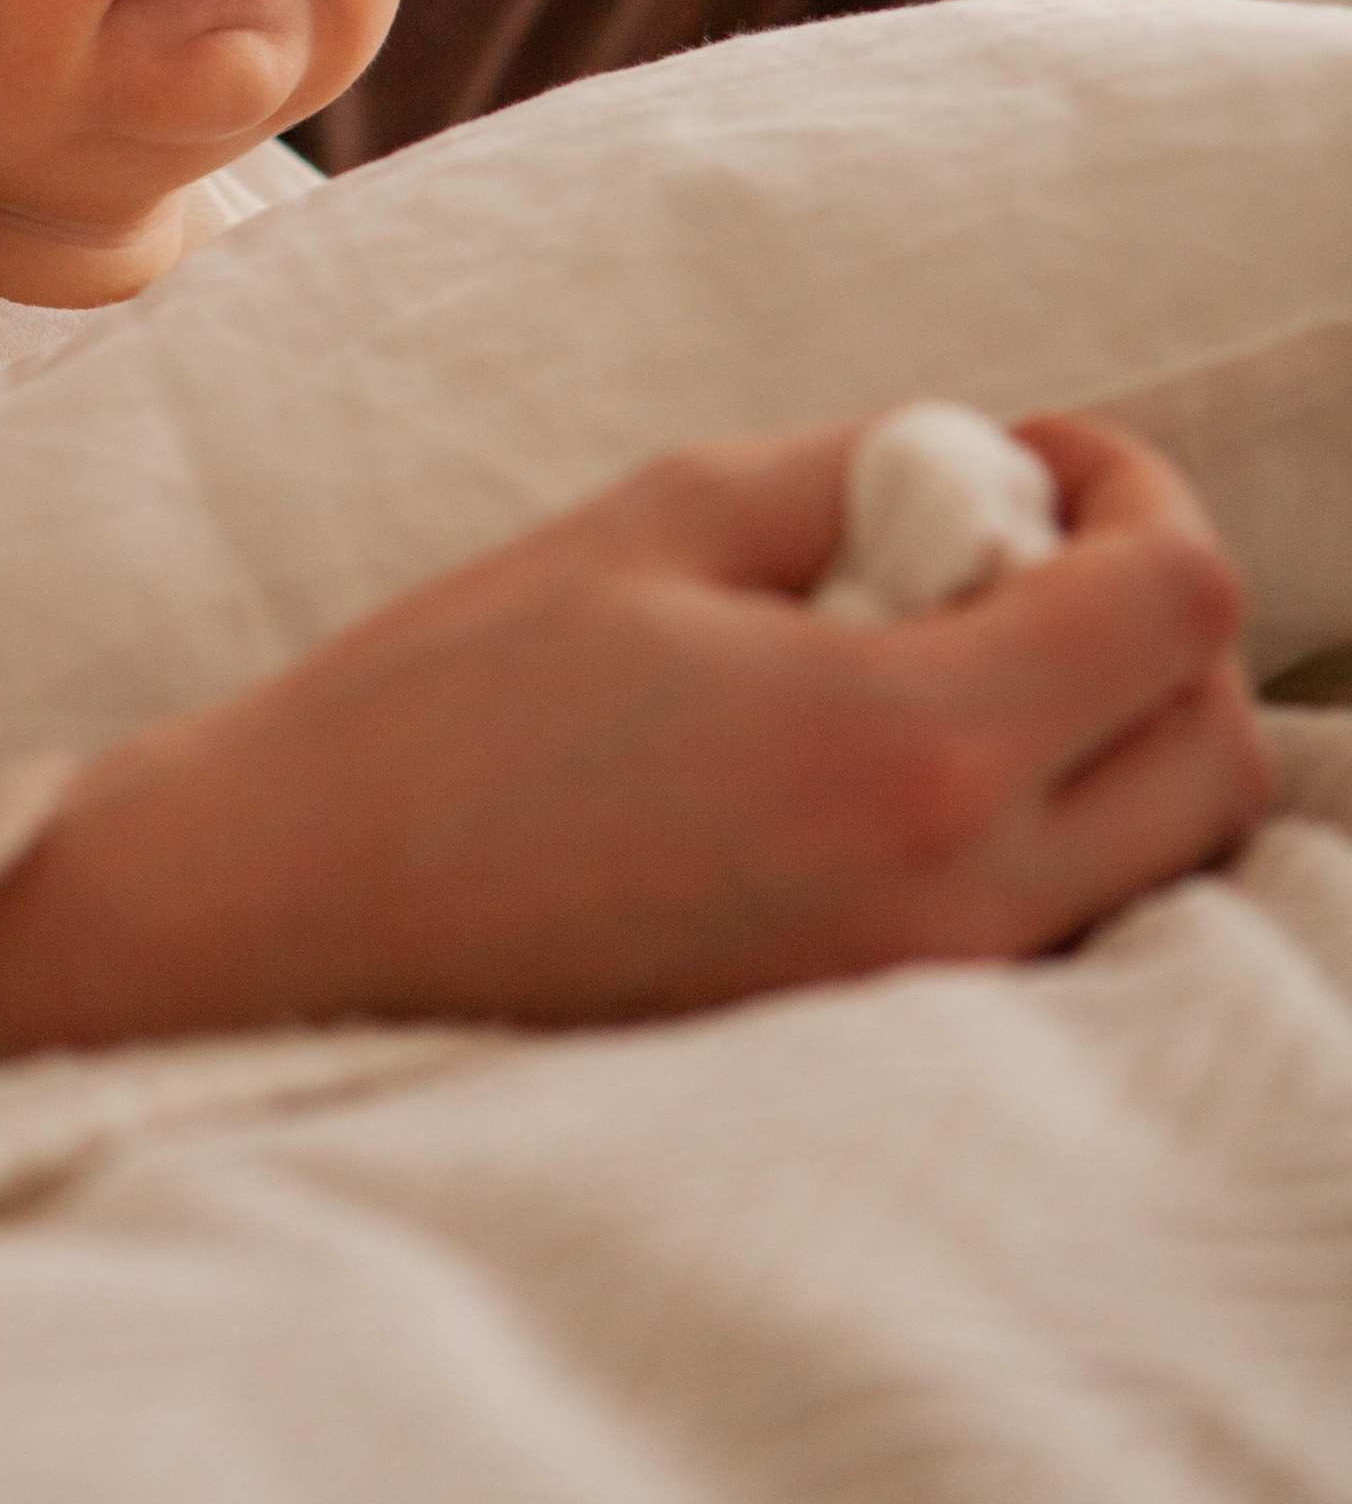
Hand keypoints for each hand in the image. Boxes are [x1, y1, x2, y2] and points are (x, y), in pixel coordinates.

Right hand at [0, 413, 1268, 1048]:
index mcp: (902, 745)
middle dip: (1149, 618)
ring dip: (1099, 732)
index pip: (1177, 605)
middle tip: (1003, 544)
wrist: (288, 913)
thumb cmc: (445, 696)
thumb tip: (997, 475)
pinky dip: (1029, 826)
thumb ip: (866, 474)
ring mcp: (920, 1002)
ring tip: (925, 651)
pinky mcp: (867, 1047)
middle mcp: (951, 903)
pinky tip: (870, 760)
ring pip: (1155, 861)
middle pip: (1215, 759)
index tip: (1028, 456)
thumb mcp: (659, 519)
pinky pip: (1050, 930)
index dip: (1132, 487)